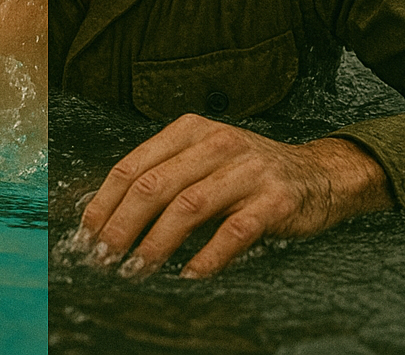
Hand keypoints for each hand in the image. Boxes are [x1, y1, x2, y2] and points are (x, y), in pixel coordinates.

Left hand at [73, 113, 392, 278]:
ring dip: (156, 243)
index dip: (105, 201)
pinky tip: (189, 275)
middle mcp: (216, 143)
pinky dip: (208, 256)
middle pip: (155, 185)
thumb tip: (108, 215)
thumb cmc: (247, 171)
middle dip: (122, 224)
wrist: (318, 173)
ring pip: (188, 205)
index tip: (86, 233)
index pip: (133, 165)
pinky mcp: (274, 199)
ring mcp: (247, 169)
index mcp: (190, 129)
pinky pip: (234, 230)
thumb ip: (164, 175)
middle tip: (104, 258)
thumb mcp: (203, 158)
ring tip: (136, 270)